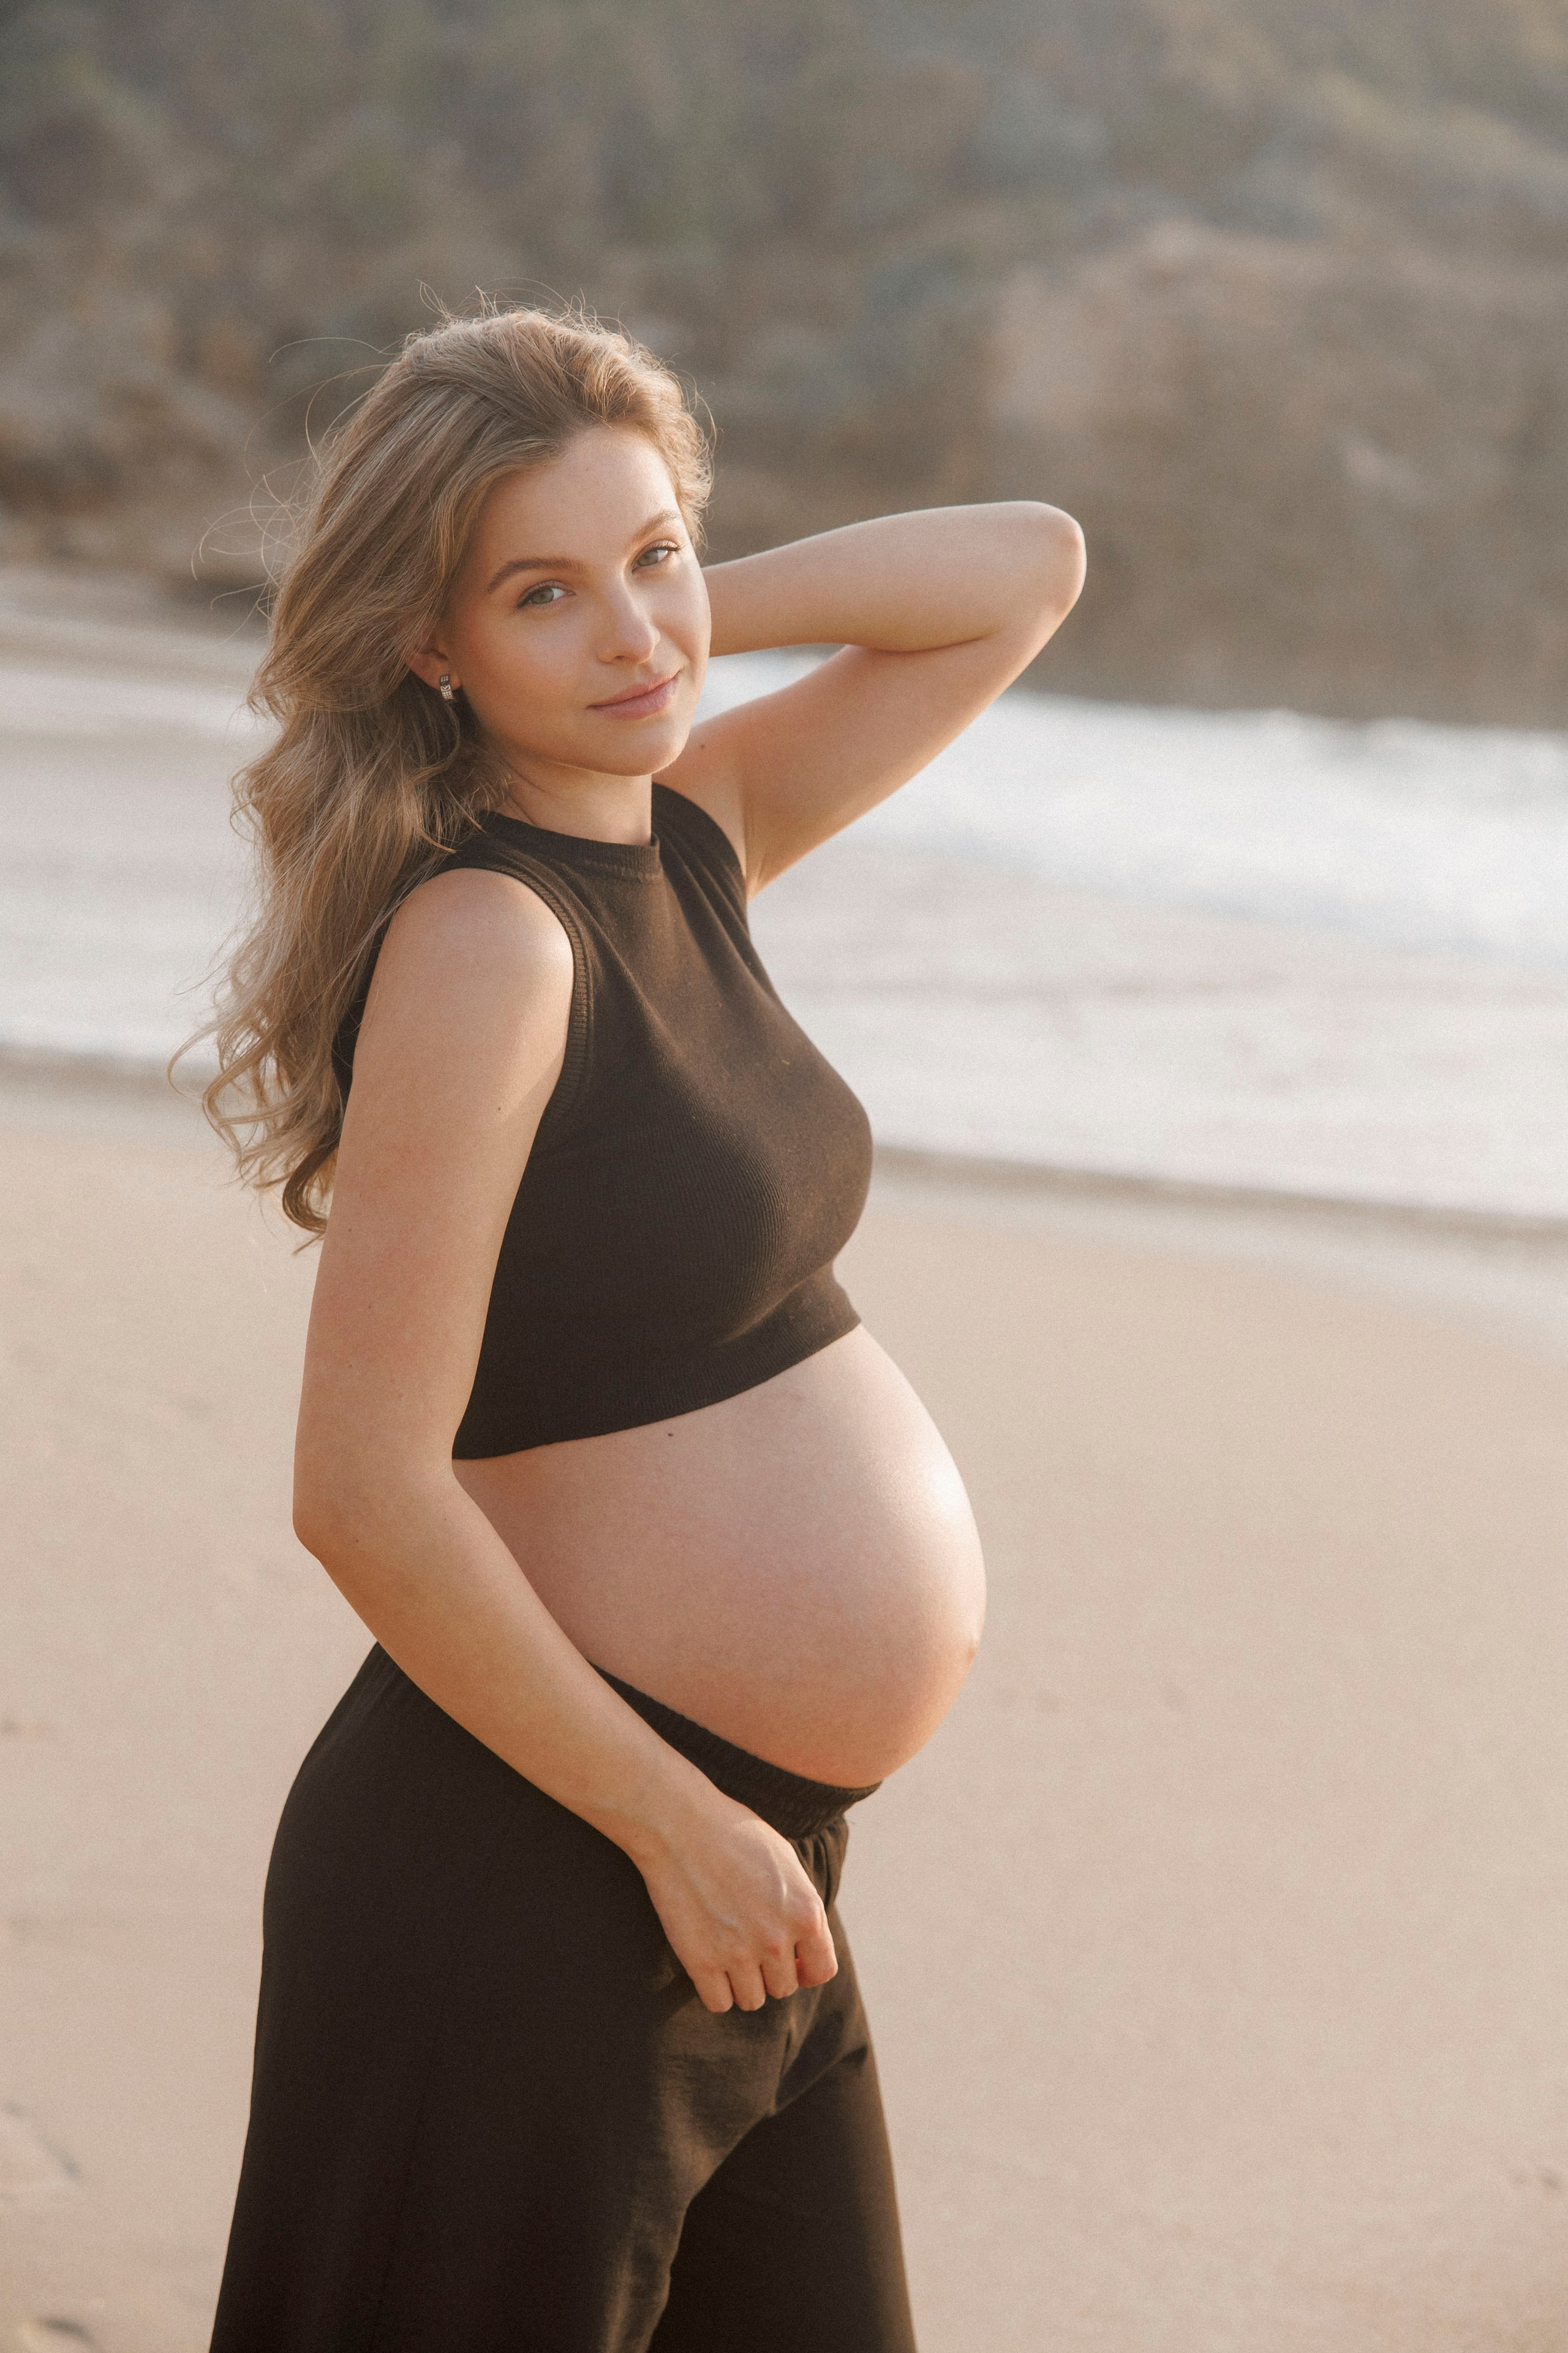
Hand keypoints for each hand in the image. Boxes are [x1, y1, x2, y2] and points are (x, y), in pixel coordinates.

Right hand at [634, 1789, 838, 2013]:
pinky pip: (718, 2003)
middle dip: (769, 1971)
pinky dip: (715, 1990)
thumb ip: (800, 1905)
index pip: (822, 1970)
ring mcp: (740, 1953)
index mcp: (806, 1912)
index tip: (791, 1963)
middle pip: (783, 1987)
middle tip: (748, 1944)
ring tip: (727, 1953)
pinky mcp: (702, 1961)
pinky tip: (708, 1964)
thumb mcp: (786, 1862)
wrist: (682, 1824)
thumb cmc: (734, 1833)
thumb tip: (805, 1938)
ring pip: (752, 2000)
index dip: (806, 1970)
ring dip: (742, 1983)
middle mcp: (778, 1939)